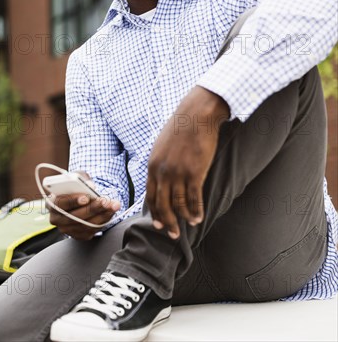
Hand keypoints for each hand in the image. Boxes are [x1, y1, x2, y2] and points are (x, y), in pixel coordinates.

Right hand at [47, 171, 120, 239]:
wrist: (76, 198)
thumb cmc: (75, 186)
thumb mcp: (76, 177)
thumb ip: (82, 179)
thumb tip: (91, 186)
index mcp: (52, 203)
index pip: (60, 203)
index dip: (73, 201)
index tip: (86, 197)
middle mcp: (56, 219)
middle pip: (75, 216)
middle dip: (93, 208)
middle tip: (106, 201)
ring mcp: (66, 229)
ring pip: (85, 225)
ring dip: (102, 215)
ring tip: (113, 205)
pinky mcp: (77, 235)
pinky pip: (91, 231)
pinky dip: (103, 221)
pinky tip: (111, 212)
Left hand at [146, 86, 228, 239]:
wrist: (196, 115)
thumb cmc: (181, 127)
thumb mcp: (162, 145)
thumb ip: (159, 161)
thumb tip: (160, 173)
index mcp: (152, 166)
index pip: (150, 196)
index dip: (155, 212)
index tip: (158, 224)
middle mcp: (162, 172)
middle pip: (162, 205)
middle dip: (167, 223)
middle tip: (173, 235)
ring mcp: (177, 174)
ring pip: (179, 205)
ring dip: (184, 219)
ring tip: (191, 225)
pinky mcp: (194, 173)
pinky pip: (194, 199)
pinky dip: (196, 211)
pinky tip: (199, 218)